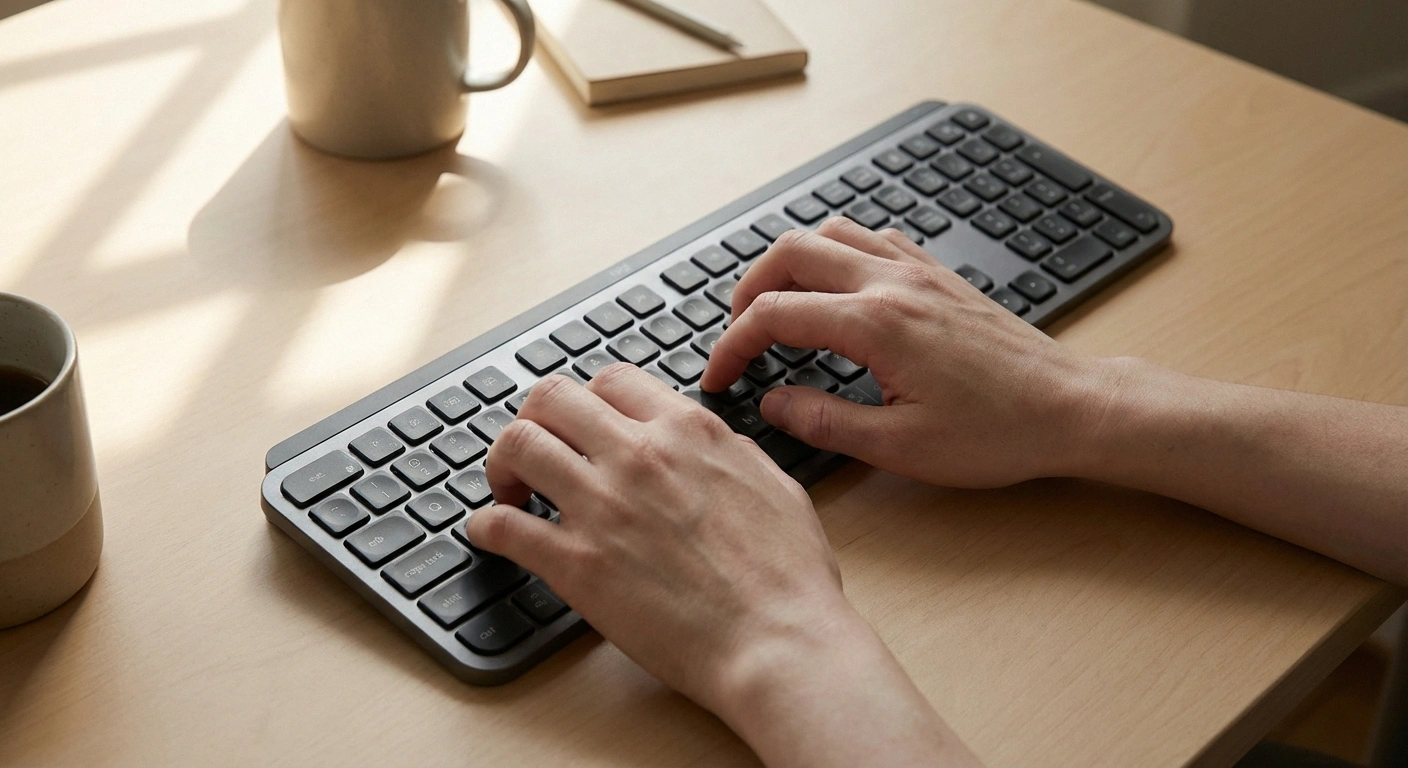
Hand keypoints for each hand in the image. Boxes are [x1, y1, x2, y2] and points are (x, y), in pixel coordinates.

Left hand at [465, 364, 980, 767]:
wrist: (778, 642)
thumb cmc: (789, 576)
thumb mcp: (774, 483)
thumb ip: (728, 452)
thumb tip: (705, 443)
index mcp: (687, 430)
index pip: (611, 381)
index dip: (590, 402)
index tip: (584, 426)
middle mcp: (637, 455)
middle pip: (551, 398)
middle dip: (535, 418)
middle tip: (536, 450)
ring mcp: (601, 507)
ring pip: (518, 446)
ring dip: (503, 463)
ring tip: (509, 488)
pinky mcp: (576, 565)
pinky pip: (502, 527)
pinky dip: (486, 526)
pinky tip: (490, 534)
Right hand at [701, 217, 1115, 487]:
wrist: (1071, 407)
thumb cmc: (998, 432)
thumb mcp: (900, 447)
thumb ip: (824, 421)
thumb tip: (772, 402)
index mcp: (876, 325)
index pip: (774, 315)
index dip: (732, 345)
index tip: (718, 376)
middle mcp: (893, 284)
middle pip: (792, 252)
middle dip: (748, 289)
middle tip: (738, 334)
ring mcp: (919, 271)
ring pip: (832, 232)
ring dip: (791, 263)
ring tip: (777, 306)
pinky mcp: (940, 275)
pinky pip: (874, 238)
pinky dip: (839, 252)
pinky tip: (838, 289)